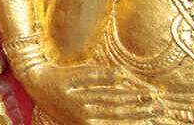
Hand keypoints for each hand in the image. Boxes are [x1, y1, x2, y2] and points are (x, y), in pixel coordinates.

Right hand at [15, 62, 159, 124]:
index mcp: (81, 102)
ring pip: (113, 123)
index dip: (133, 98)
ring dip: (134, 120)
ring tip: (152, 118)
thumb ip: (95, 75)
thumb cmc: (55, 76)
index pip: (114, 100)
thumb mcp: (73, 73)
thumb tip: (119, 74)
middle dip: (139, 111)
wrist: (34, 86)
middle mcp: (83, 116)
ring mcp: (82, 124)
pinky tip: (132, 124)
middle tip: (159, 108)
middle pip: (117, 113)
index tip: (150, 94)